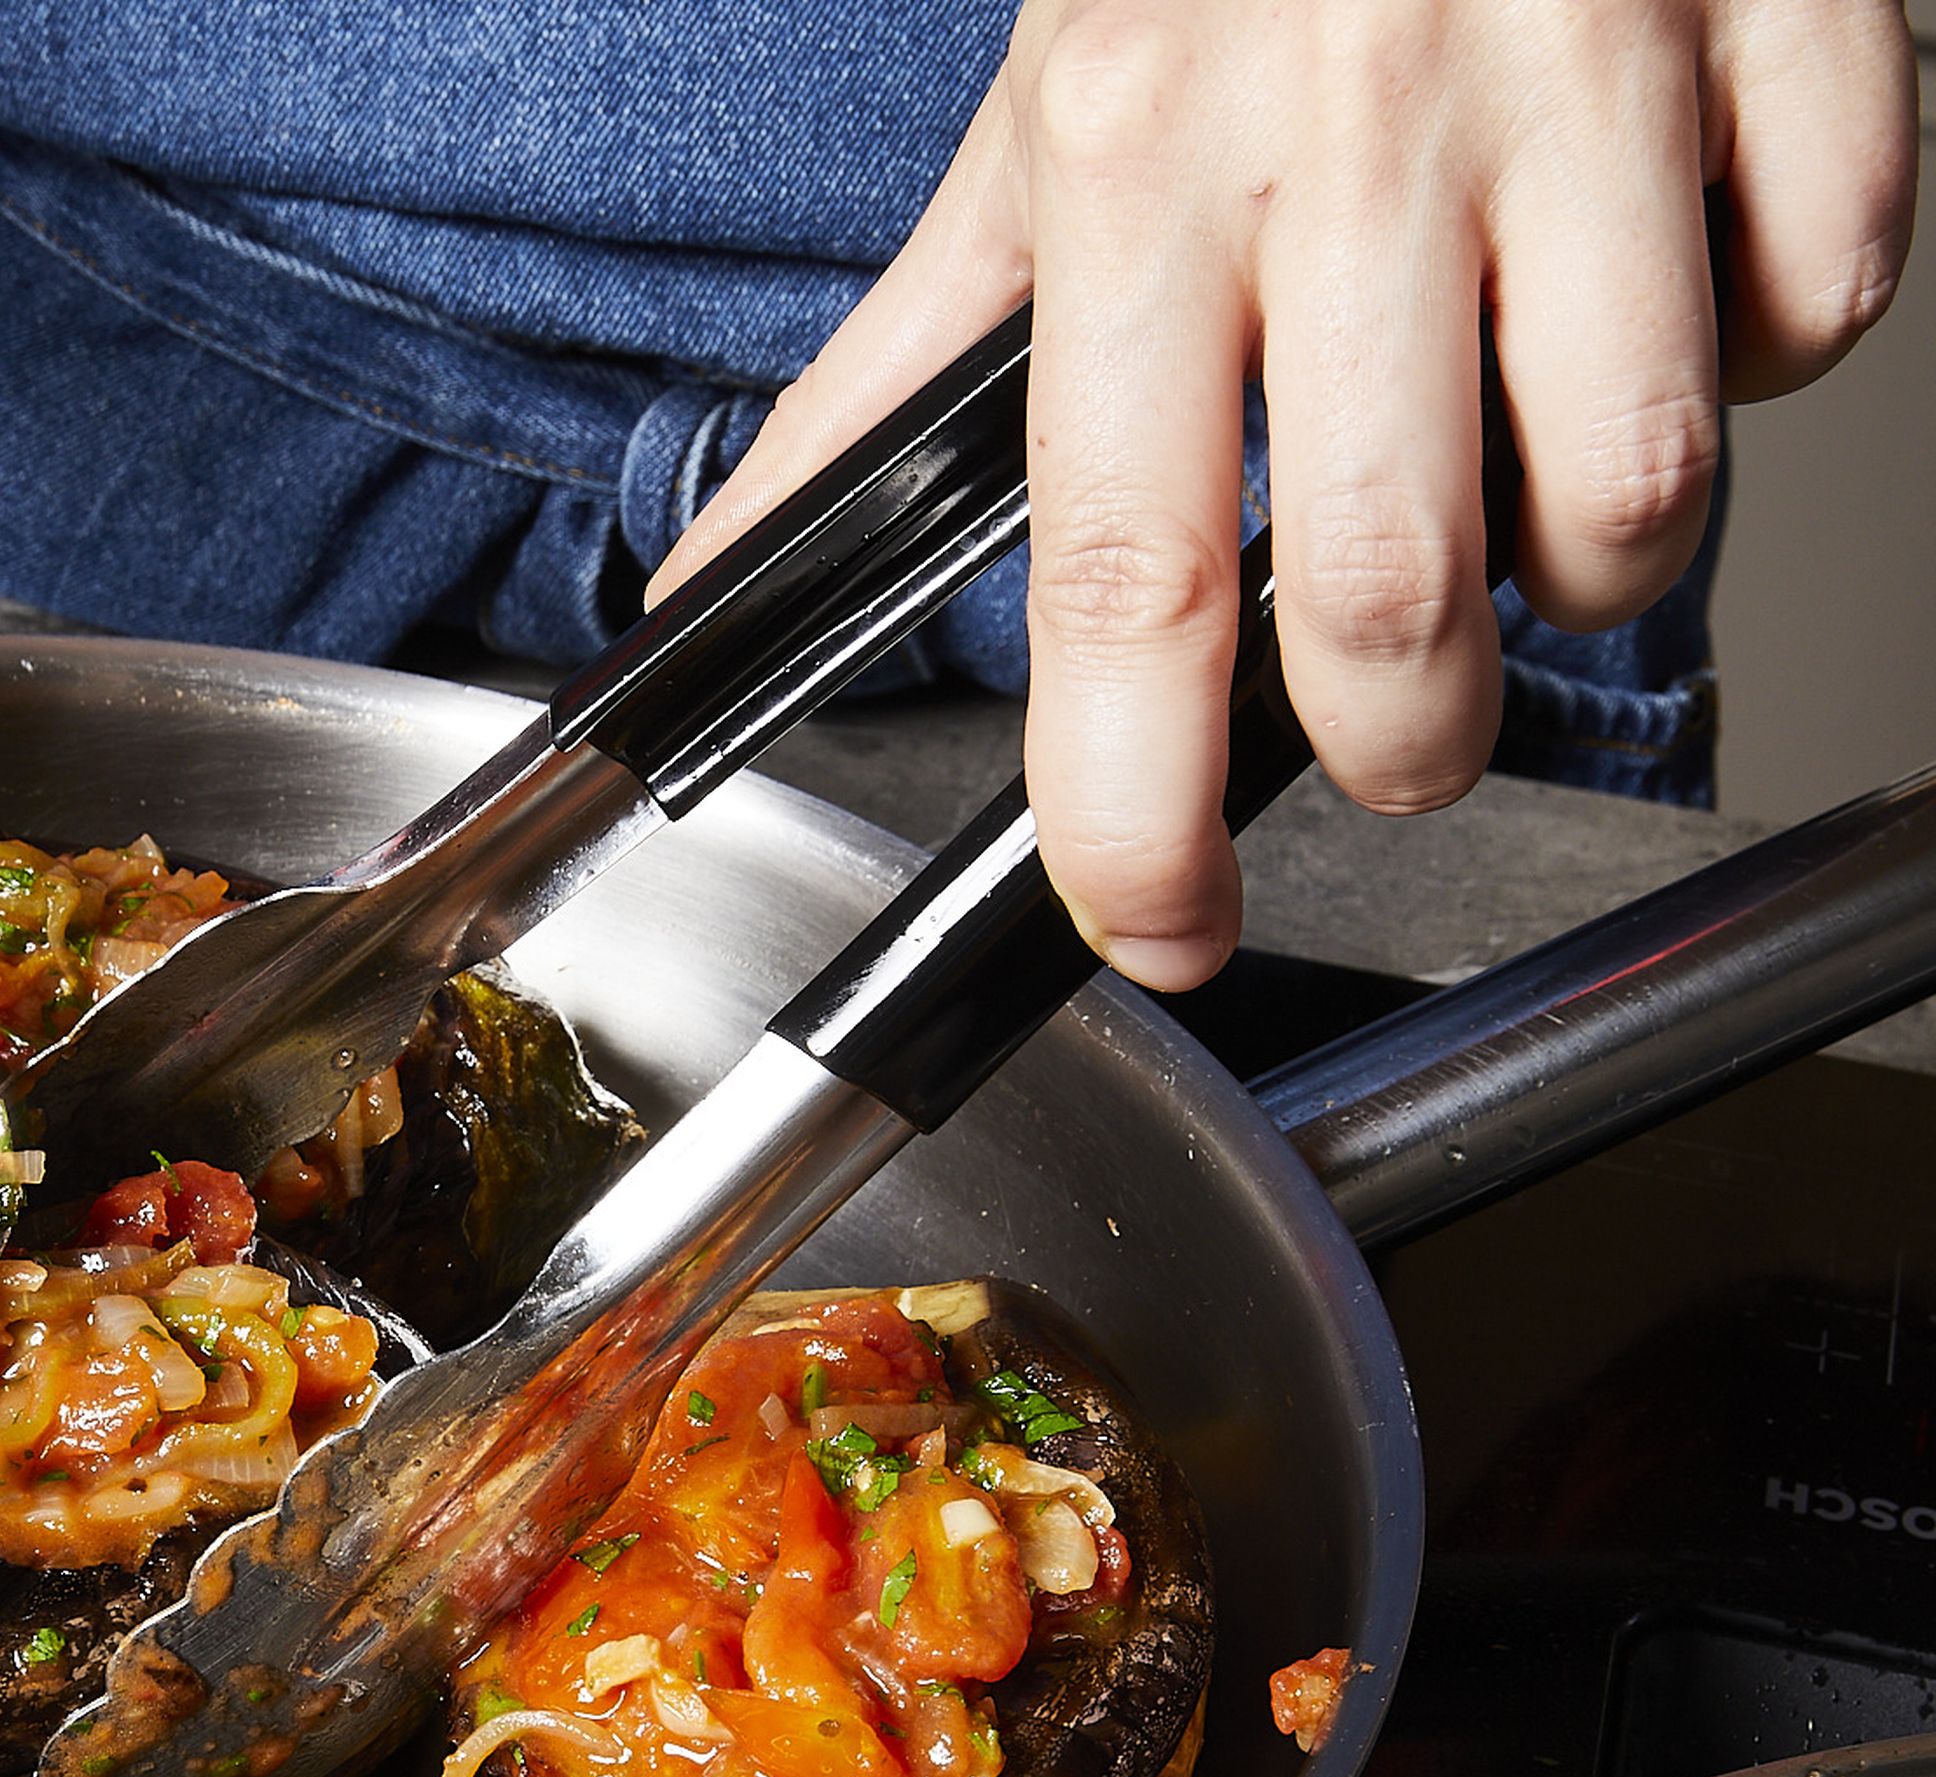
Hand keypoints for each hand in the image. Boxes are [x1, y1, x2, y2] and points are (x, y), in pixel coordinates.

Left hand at [655, 0, 1919, 986]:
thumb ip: (889, 381)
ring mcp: (1596, 71)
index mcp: (1143, 171)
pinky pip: (1824, 307)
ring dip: (1589, 561)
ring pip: (1639, 487)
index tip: (1146, 921)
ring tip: (1528, 467)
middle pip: (1401, 593)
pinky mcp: (1805, 15)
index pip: (1128, 574)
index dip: (1132, 805)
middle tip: (1382, 727)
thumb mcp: (1037, 129)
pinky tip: (1670, 281)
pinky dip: (1764, 351)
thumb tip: (716, 580)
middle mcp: (1362, 132)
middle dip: (1397, 743)